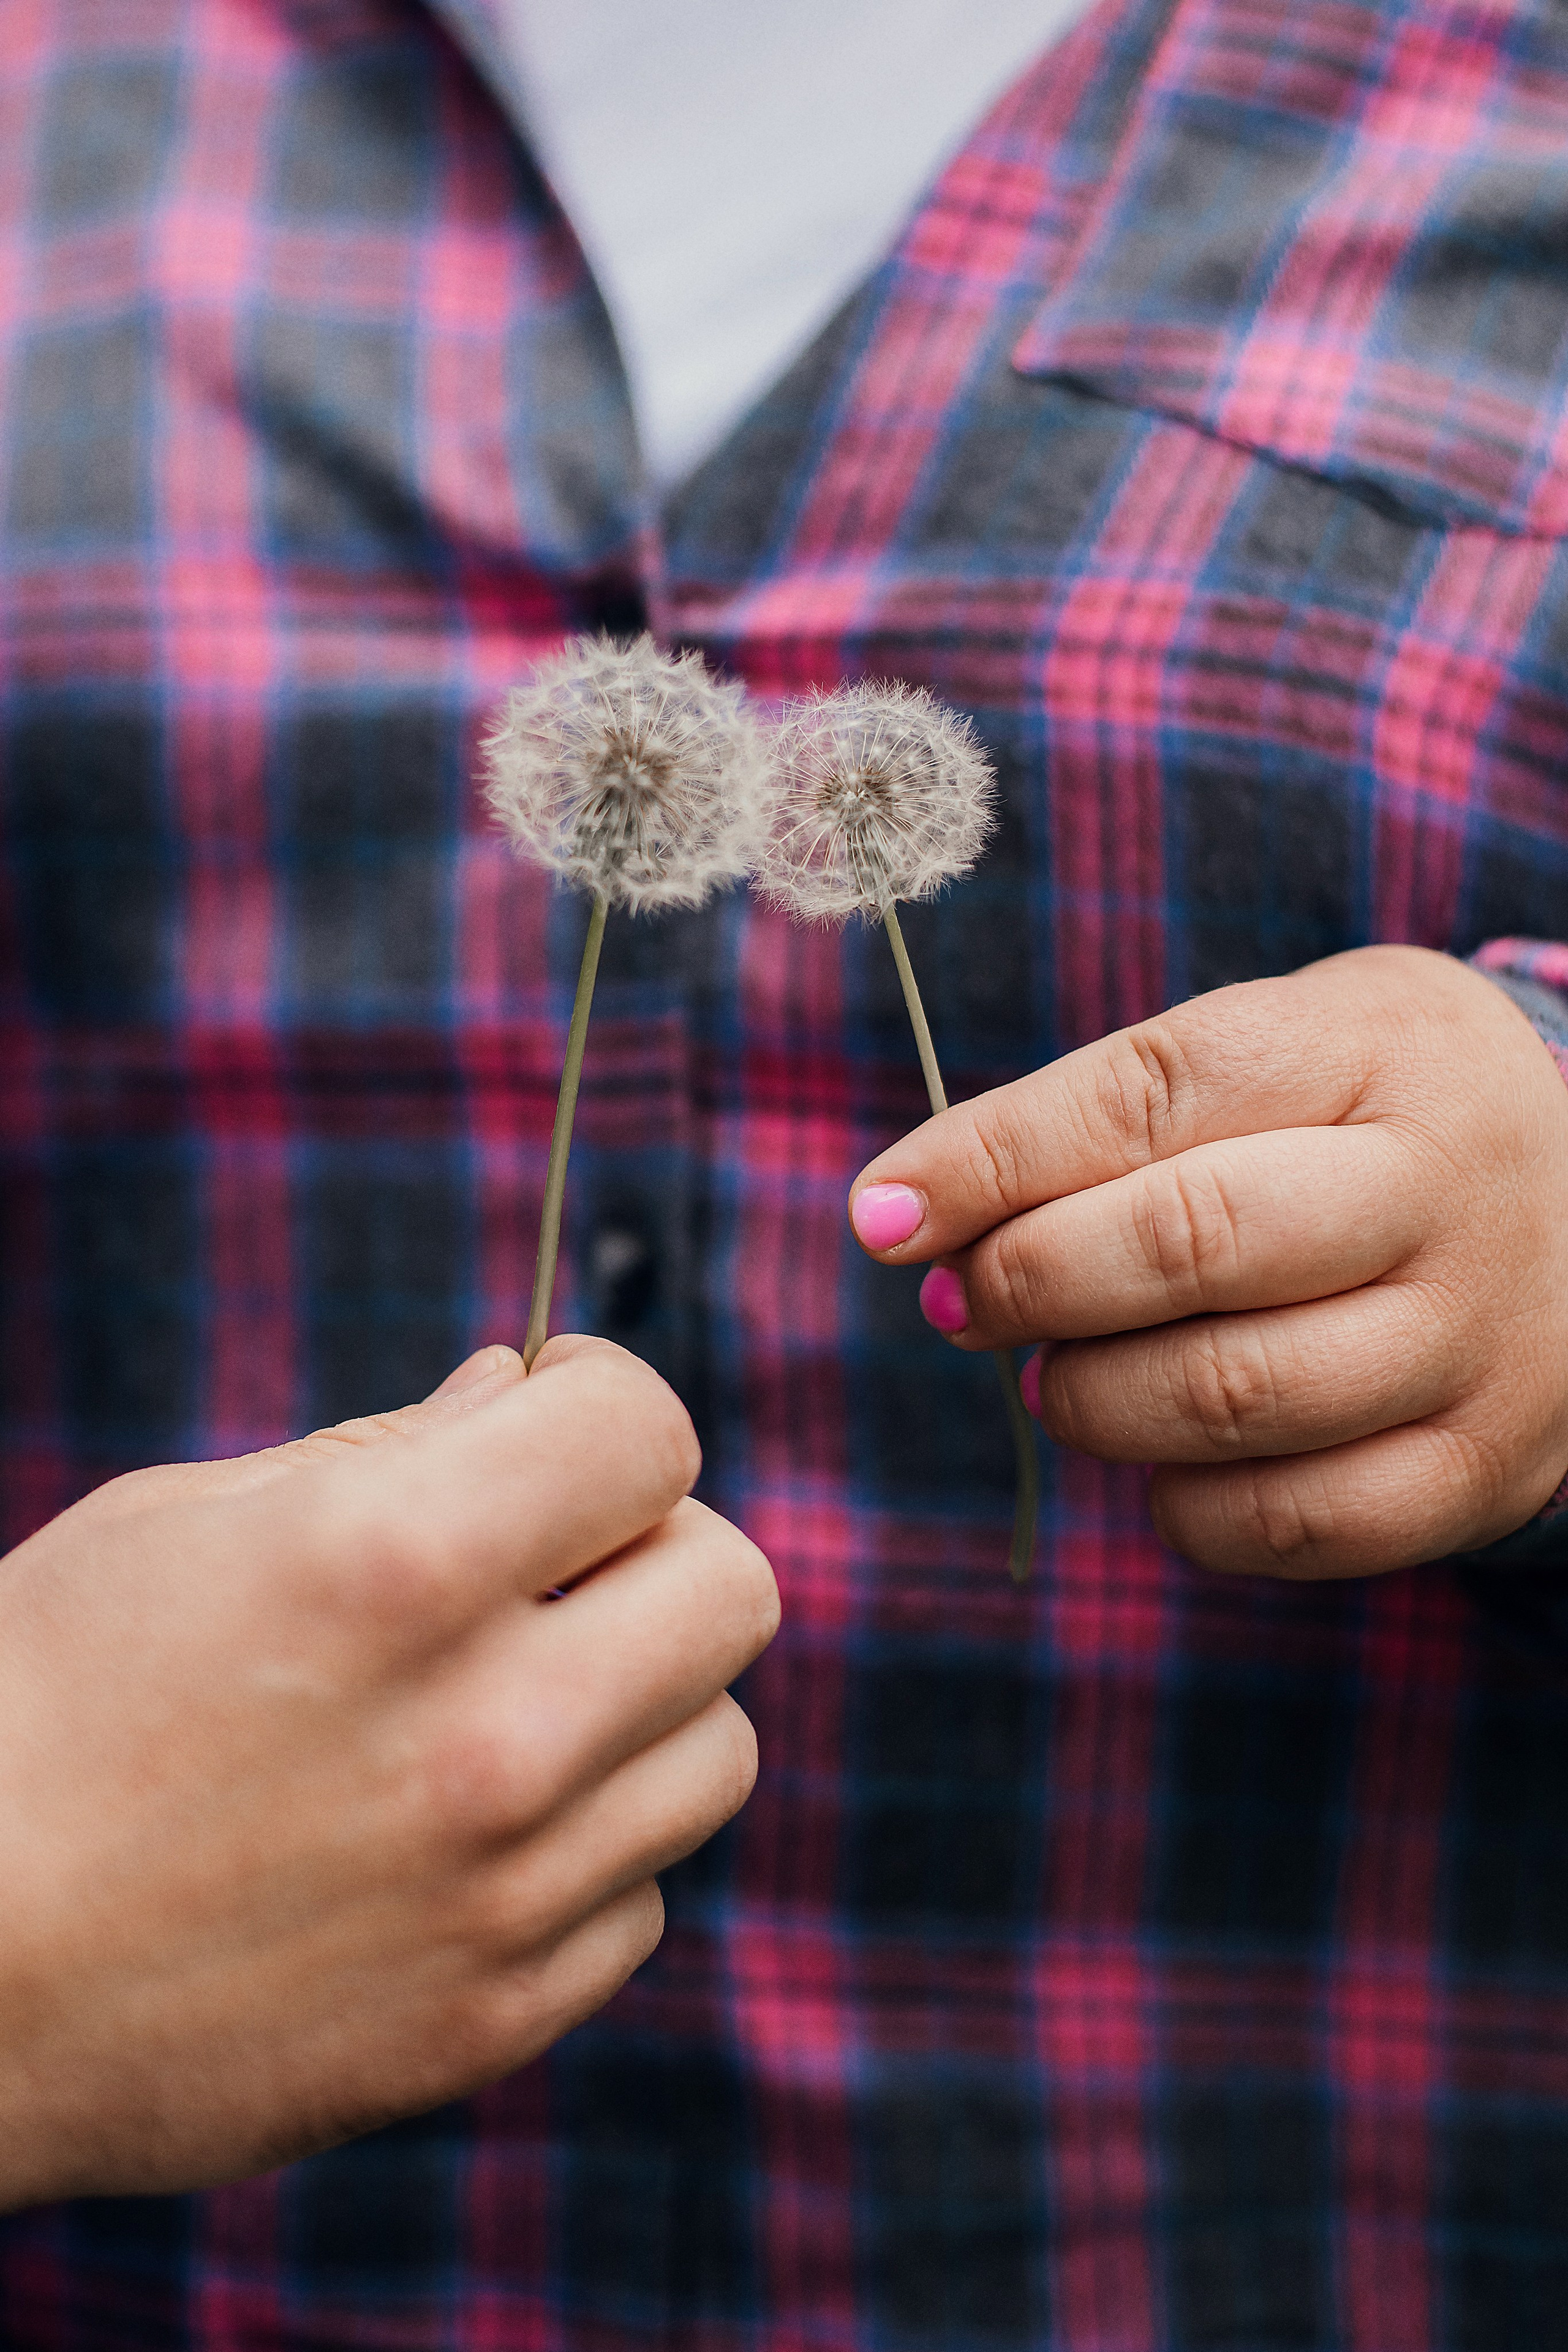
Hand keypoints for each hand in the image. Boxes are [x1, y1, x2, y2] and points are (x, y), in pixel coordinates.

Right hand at [0, 1338, 776, 2208]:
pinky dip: (580, 1855)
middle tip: (556, 1564)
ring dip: (637, 1706)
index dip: (605, 1401)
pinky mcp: (492, 2019)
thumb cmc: (38, 1709)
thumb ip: (387, 1454)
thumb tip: (522, 1394)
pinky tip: (462, 1844)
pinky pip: (639, 1897)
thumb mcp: (185, 1526)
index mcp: (394, 1562)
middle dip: (654, 1548)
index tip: (559, 1418)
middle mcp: (485, 1727)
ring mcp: (502, 1890)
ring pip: (715, 1748)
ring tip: (508, 1707)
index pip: (647, 1429)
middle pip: (731, 1585)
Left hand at [849, 946, 1567, 1577]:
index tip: (881, 1211)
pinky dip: (1184, 1507)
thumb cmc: (1376, 1118)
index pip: (1154, 1092)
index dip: (992, 1157)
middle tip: (959, 1300)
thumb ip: (1115, 1110)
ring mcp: (1477, 1344)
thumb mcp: (1284, 1048)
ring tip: (1058, 1376)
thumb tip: (912, 1214)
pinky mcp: (1480, 1471)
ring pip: (1233, 1397)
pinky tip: (1161, 1459)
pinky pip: (1294, 1522)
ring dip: (1093, 1401)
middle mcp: (1446, 1192)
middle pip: (1191, 1243)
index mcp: (1380, 1048)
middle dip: (1030, 1280)